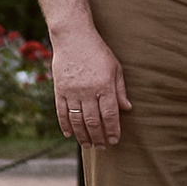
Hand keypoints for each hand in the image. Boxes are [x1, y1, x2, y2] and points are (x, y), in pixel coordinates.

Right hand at [49, 22, 129, 147]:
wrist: (73, 38)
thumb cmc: (98, 52)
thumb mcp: (115, 68)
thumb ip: (120, 90)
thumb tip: (127, 109)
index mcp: (104, 85)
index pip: (110, 114)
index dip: (112, 130)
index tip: (114, 140)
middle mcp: (87, 91)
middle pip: (93, 121)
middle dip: (98, 137)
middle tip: (102, 147)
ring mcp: (72, 92)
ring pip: (77, 120)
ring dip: (82, 136)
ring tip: (88, 145)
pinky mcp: (59, 91)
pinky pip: (62, 113)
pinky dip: (65, 126)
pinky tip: (70, 134)